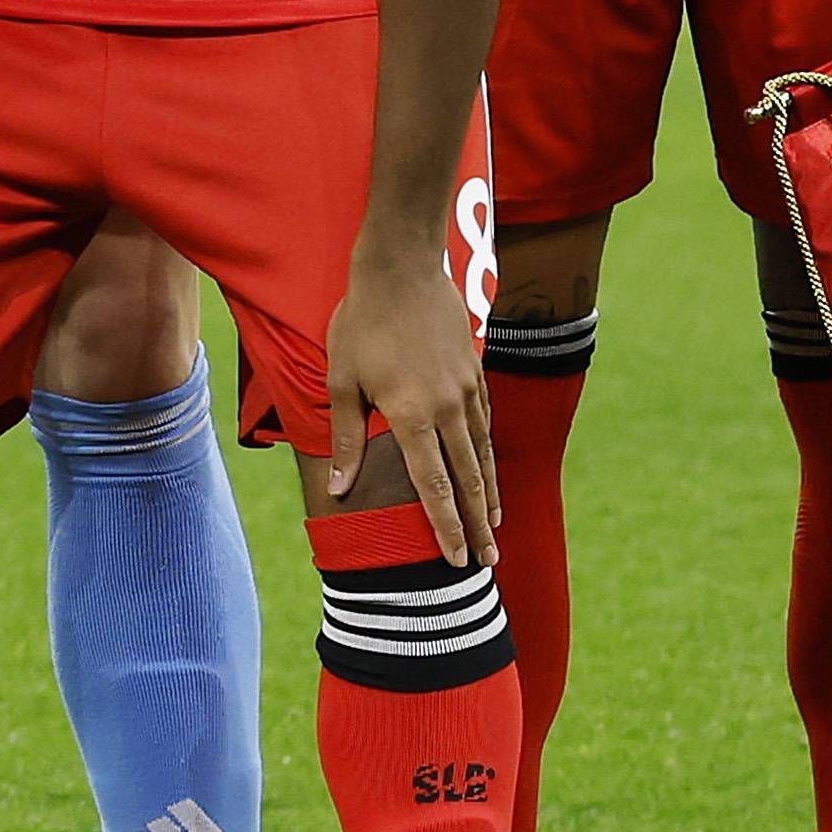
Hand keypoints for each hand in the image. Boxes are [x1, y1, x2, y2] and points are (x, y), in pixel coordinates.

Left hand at [323, 222, 497, 564]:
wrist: (402, 268)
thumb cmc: (361, 324)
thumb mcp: (341, 381)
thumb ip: (346, 439)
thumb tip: (338, 490)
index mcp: (411, 416)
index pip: (433, 487)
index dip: (445, 527)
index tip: (456, 560)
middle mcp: (447, 409)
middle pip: (467, 480)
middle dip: (476, 525)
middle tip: (488, 563)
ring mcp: (467, 390)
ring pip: (482, 453)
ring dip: (488, 493)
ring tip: (493, 525)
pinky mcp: (476, 372)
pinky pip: (484, 421)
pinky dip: (487, 451)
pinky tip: (487, 468)